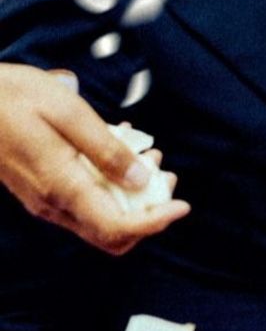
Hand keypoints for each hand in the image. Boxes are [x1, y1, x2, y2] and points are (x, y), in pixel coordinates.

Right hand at [0, 66, 189, 253]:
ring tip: (147, 155)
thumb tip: (142, 180)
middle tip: (163, 171)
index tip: (182, 204)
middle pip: (112, 233)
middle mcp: (52, 204)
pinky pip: (84, 201)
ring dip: (132, 196)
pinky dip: (111, 185)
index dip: (156, 222)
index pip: (117, 229)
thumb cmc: (13, 97)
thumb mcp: (68, 112)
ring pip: (100, 218)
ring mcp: (44, 200)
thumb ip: (106, 150)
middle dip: (148, 210)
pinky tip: (118, 151)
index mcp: (61, 187)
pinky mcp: (41, 190)